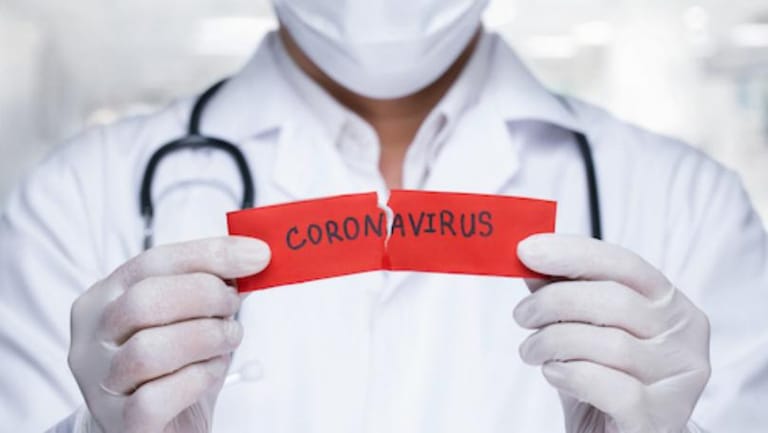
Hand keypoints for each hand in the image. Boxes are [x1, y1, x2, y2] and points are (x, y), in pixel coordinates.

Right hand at [68, 237, 269, 432]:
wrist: (161, 426)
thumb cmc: (176, 364)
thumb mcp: (190, 316)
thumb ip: (214, 285)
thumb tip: (254, 255)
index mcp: (103, 299)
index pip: (152, 262)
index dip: (210, 255)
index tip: (258, 256)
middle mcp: (90, 339)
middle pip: (145, 300)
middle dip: (204, 296)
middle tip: (233, 306)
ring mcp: (100, 383)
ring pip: (149, 350)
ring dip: (206, 338)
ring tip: (228, 339)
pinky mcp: (122, 423)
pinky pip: (156, 398)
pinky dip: (196, 379)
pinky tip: (209, 372)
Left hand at [514, 234, 710, 432]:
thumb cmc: (602, 382)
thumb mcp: (581, 330)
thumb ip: (563, 292)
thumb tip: (530, 259)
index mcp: (670, 305)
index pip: (624, 264)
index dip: (573, 253)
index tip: (527, 251)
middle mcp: (685, 337)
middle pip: (614, 301)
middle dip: (554, 302)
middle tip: (522, 315)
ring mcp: (679, 380)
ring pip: (610, 343)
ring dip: (554, 342)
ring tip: (533, 351)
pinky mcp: (660, 418)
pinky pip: (607, 384)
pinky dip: (571, 374)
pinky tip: (556, 375)